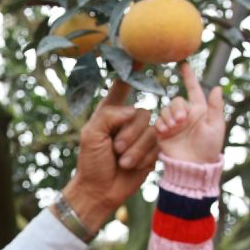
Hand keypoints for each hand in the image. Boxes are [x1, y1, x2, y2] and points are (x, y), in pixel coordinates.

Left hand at [64, 78, 159, 230]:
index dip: (130, 73)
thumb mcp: (91, 135)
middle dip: (129, 135)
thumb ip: (110, 115)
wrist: (100, 191)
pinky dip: (145, 157)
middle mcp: (127, 121)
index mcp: (110, 113)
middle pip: (141, 113)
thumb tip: (133, 110)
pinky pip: (157, 145)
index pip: (121, 88)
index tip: (140, 59)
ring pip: (151, 130)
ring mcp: (141, 136)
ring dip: (136, 149)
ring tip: (123, 162)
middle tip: (115, 150)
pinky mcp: (151, 151)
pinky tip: (134, 166)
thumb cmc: (91, 163)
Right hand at [155, 61, 225, 162]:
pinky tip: (167, 132)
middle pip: (176, 101)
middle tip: (181, 121)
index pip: (194, 90)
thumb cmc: (208, 149)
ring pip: (166, 109)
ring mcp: (174, 124)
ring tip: (174, 128)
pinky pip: (159, 121)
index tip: (184, 65)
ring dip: (169, 117)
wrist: (193, 167)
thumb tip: (218, 87)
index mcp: (200, 111)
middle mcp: (186, 115)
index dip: (189, 78)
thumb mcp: (216, 127)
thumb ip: (215, 107)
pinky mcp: (163, 132)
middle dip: (177, 108)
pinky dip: (162, 124)